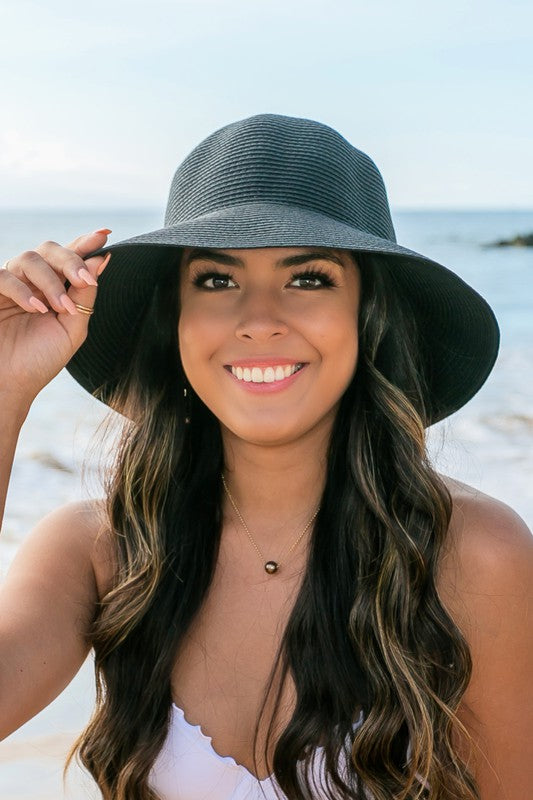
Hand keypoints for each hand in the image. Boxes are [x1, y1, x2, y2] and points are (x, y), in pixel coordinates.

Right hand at [0, 230, 111, 404]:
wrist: (10, 384)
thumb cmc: (40, 360)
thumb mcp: (72, 329)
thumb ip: (85, 297)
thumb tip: (101, 261)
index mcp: (55, 288)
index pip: (70, 257)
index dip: (86, 243)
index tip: (105, 234)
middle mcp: (33, 281)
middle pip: (50, 249)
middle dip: (71, 260)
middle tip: (85, 280)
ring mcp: (11, 285)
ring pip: (29, 259)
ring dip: (50, 281)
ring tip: (61, 307)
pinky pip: (4, 277)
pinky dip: (23, 290)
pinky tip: (37, 308)